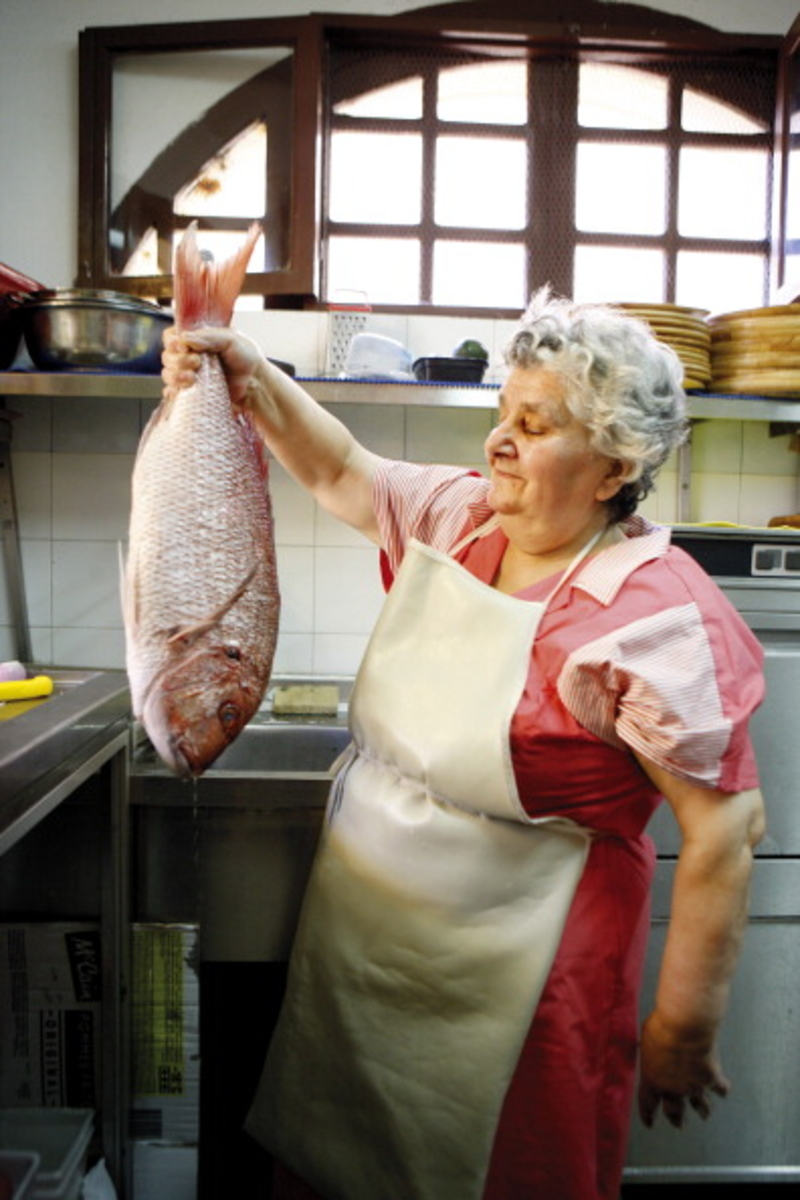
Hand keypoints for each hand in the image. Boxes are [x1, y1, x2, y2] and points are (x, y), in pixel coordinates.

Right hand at [161, 326, 266, 408]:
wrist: (256, 383)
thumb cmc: (246, 358)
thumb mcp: (231, 339)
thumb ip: (208, 336)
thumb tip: (184, 338)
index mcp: (196, 340)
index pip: (171, 337)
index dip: (173, 343)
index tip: (184, 348)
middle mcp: (189, 356)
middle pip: (167, 357)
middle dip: (178, 360)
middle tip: (197, 363)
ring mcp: (189, 374)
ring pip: (168, 374)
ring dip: (176, 376)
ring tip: (192, 378)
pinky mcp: (192, 392)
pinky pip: (173, 393)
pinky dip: (174, 392)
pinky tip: (182, 391)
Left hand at [638, 1009, 729, 1129]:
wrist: (685, 1025)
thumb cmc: (662, 1026)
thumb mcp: (645, 1038)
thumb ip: (648, 1051)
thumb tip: (646, 1047)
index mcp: (651, 1080)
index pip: (647, 1104)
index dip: (647, 1115)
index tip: (649, 1123)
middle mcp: (672, 1089)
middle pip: (673, 1112)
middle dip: (676, 1119)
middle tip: (678, 1125)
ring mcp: (693, 1086)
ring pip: (699, 1107)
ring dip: (702, 1111)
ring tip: (704, 1115)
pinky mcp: (711, 1079)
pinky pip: (720, 1089)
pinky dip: (722, 1089)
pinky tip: (724, 1090)